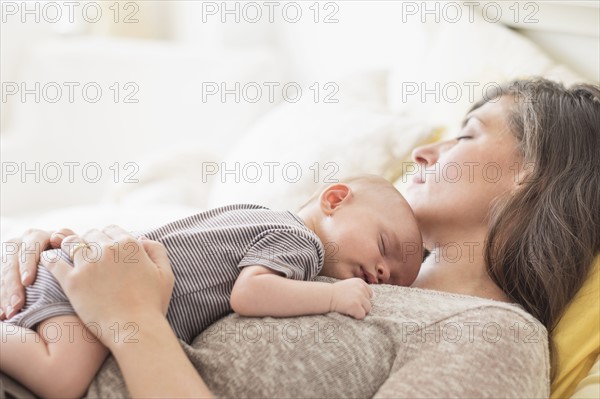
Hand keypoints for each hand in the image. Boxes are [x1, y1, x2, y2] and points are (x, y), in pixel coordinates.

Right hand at [1, 228, 74, 319]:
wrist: (65, 267)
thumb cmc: (72, 258)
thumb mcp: (71, 250)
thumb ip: (68, 243)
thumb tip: (57, 237)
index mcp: (37, 236)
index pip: (29, 247)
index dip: (27, 263)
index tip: (28, 281)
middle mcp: (20, 244)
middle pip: (12, 263)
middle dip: (13, 284)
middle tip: (18, 304)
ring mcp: (11, 257)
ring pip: (4, 275)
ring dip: (6, 295)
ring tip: (12, 312)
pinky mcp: (6, 271)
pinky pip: (1, 284)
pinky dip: (2, 299)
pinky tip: (4, 314)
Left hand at [41, 225, 174, 348]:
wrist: (135, 329)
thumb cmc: (152, 305)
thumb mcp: (165, 274)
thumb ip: (156, 250)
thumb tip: (141, 238)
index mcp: (130, 245)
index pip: (111, 229)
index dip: (108, 238)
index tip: (106, 249)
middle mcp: (108, 249)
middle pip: (91, 234)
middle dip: (90, 242)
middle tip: (89, 255)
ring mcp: (88, 264)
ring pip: (71, 242)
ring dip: (70, 247)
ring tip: (69, 257)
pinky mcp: (72, 281)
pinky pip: (53, 261)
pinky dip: (50, 259)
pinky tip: (49, 262)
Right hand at [329, 278, 372, 319]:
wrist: (326, 296)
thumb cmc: (336, 293)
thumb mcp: (349, 285)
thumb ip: (359, 289)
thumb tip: (369, 298)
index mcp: (360, 282)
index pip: (369, 294)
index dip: (362, 299)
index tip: (353, 300)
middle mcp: (361, 288)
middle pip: (369, 302)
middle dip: (361, 306)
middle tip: (350, 305)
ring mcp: (359, 297)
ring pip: (367, 309)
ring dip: (359, 311)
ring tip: (349, 308)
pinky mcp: (356, 305)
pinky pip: (362, 315)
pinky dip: (356, 316)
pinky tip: (348, 312)